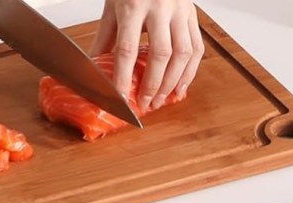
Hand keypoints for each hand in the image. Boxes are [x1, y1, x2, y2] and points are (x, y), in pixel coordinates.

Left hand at [89, 0, 203, 111]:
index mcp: (134, 4)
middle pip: (160, 54)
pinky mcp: (193, 15)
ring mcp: (180, 11)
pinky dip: (191, 71)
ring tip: (163, 99)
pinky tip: (181, 86)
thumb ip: (106, 37)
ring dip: (173, 82)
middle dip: (154, 84)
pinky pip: (197, 47)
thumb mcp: (113, 6)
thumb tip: (95, 67)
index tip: (122, 97)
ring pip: (183, 54)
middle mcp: (160, 7)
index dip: (125, 76)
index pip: (128, 48)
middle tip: (147, 103)